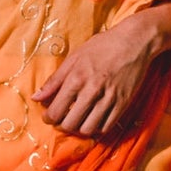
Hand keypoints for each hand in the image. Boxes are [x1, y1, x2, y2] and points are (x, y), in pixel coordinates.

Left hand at [33, 4, 170, 138]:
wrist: (134, 41)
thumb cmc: (102, 46)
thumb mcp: (74, 58)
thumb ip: (54, 80)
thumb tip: (35, 98)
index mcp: (76, 78)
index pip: (56, 111)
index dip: (48, 118)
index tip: (48, 116)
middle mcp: (91, 90)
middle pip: (70, 124)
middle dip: (62, 125)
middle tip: (62, 120)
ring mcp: (109, 98)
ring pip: (88, 129)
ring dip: (79, 129)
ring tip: (78, 121)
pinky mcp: (123, 103)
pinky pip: (106, 126)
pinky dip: (97, 128)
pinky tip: (93, 119)